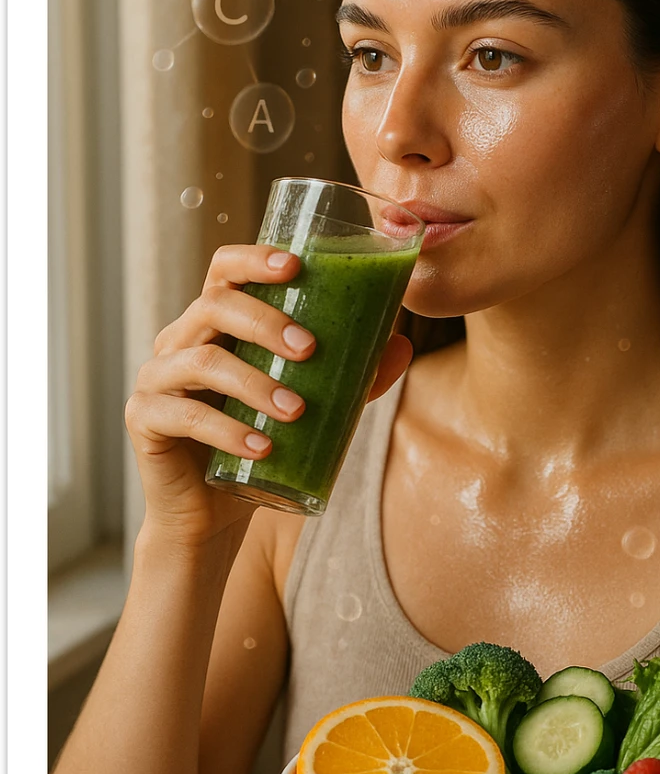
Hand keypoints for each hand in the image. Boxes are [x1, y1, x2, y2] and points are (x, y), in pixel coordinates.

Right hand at [125, 244, 411, 545]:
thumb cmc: (262, 446)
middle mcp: (180, 340)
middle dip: (266, 322)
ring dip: (255, 384)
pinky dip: (228, 431)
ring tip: (296, 411)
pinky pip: (186, 415)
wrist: (213, 513)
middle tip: (309, 350)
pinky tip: (261, 448)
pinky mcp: (145, 418)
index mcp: (216, 324)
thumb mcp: (312, 405)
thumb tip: (401, 345)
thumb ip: (351, 376)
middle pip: (215, 306)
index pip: (224, 270)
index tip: (294, 267)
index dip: (253, 259)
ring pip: (202, 361)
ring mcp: (157, 377)